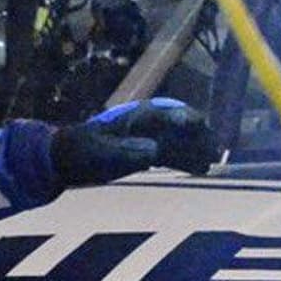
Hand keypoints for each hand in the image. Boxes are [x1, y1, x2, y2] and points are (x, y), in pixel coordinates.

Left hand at [52, 98, 218, 186]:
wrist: (67, 159)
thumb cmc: (82, 152)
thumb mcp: (101, 152)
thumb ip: (127, 151)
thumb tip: (155, 150)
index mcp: (136, 116)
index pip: (166, 113)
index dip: (183, 118)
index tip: (197, 124)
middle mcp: (146, 124)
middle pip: (179, 126)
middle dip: (197, 135)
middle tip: (214, 148)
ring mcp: (148, 137)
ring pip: (180, 141)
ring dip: (196, 148)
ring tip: (213, 160)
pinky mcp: (147, 152)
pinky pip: (173, 153)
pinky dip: (187, 159)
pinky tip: (201, 168)